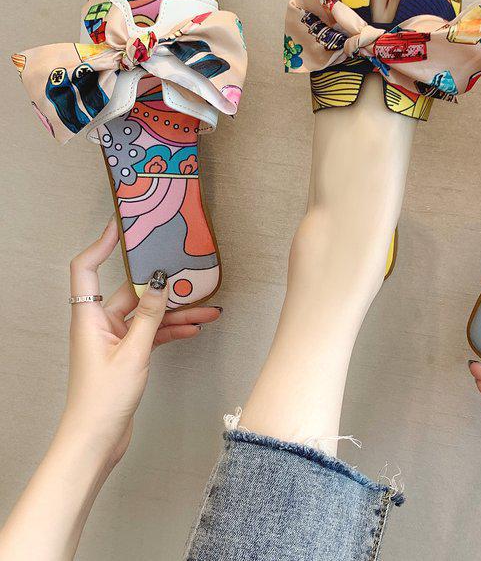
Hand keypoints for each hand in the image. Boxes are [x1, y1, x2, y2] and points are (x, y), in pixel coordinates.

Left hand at [62, 216, 220, 464]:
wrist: (96, 439)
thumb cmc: (103, 400)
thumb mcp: (134, 353)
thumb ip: (150, 316)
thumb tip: (159, 282)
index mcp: (90, 317)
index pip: (87, 268)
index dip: (101, 244)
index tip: (122, 226)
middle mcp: (100, 323)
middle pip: (132, 293)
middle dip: (164, 287)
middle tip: (188, 272)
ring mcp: (114, 339)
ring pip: (149, 315)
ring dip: (177, 313)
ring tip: (208, 310)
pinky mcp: (127, 353)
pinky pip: (152, 333)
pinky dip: (172, 330)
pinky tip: (194, 328)